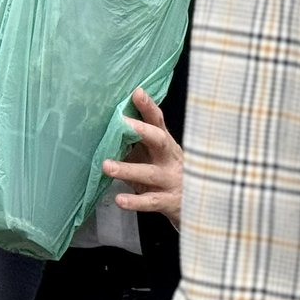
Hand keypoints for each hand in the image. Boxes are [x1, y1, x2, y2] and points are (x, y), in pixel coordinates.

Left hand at [102, 87, 182, 228]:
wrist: (193, 206)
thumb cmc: (164, 174)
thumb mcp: (152, 155)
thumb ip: (134, 142)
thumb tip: (106, 126)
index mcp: (165, 143)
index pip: (158, 121)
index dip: (148, 106)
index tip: (137, 92)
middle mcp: (170, 159)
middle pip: (160, 140)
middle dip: (143, 130)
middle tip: (123, 122)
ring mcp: (171, 180)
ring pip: (150, 172)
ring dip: (127, 169)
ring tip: (106, 166)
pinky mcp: (168, 202)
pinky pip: (151, 201)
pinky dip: (135, 201)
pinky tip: (119, 200)